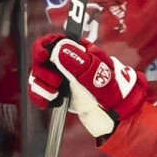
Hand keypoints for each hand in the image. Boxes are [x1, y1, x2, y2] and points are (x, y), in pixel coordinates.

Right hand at [29, 33, 146, 136]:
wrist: (117, 115)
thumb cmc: (113, 92)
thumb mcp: (96, 75)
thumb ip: (77, 62)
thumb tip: (58, 49)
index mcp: (78, 52)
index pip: (53, 41)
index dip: (43, 46)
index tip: (43, 56)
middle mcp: (67, 63)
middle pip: (41, 60)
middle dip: (44, 72)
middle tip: (57, 83)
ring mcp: (62, 79)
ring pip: (38, 76)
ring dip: (42, 86)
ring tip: (55, 95)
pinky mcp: (58, 94)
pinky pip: (39, 92)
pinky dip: (39, 97)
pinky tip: (48, 103)